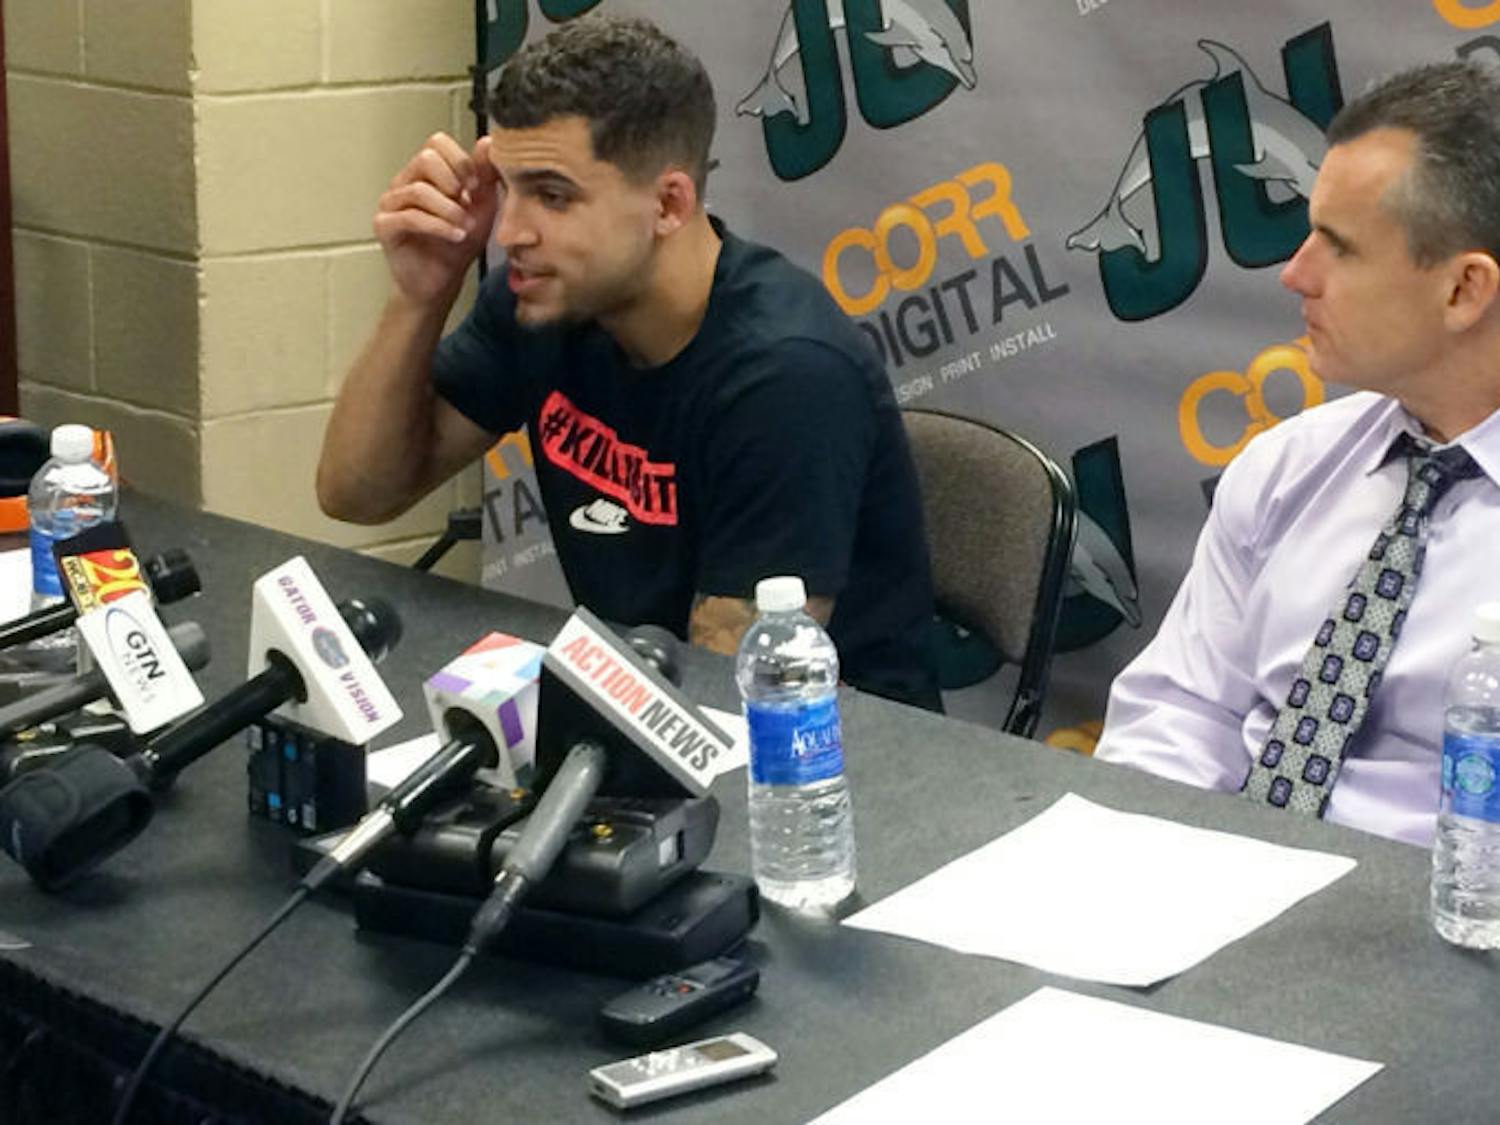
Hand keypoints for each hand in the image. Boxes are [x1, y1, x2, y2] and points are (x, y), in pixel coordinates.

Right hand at [373, 133, 498, 305]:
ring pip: (419, 190)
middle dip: (453, 181)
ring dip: (450, 210)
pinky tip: (456, 236)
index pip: (436, 142)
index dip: (461, 160)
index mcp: (425, 172)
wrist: (443, 280)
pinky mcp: (385, 226)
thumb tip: (488, 141)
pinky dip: (439, 226)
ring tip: (465, 227)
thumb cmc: (459, 242)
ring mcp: (390, 203)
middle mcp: (404, 182)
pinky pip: (410, 217)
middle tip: (469, 204)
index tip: (476, 186)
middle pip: (425, 158)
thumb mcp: (482, 205)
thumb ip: (484, 174)